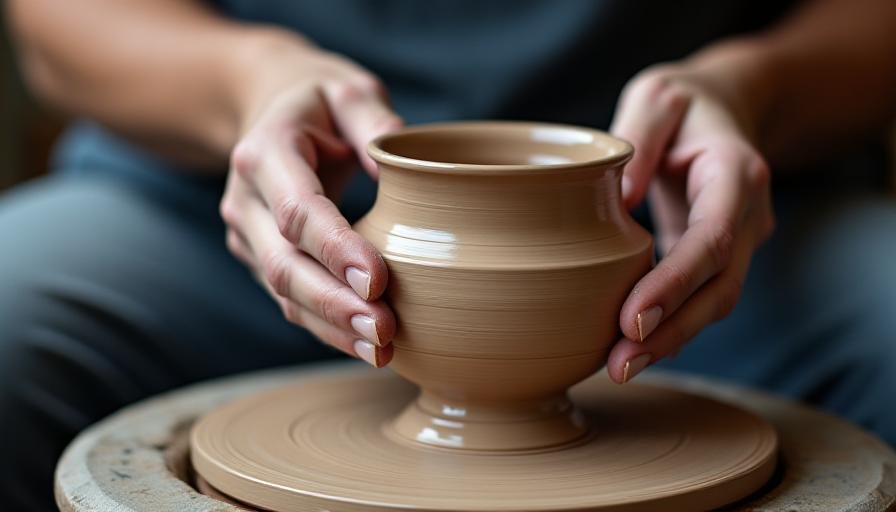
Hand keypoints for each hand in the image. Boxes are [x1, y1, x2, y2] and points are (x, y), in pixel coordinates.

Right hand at [220, 35, 400, 366]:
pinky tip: (366, 346)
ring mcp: (247, 235)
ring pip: (284, 293)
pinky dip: (327, 327)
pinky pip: (291, 300)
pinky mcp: (261, 258)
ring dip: (332, 327)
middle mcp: (246, 200)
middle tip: (385, 332)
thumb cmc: (319, 104)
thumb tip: (407, 167)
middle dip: (334, 304)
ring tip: (382, 351)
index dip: (336, 248)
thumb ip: (374, 119)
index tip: (378, 281)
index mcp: (265, 151)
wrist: (269, 114)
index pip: (298, 210)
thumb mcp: (348, 91)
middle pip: (284, 264)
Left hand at [607, 63, 774, 382]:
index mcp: (736, 172)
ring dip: (669, 340)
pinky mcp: (719, 256)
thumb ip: (638, 136)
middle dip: (671, 332)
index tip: (632, 320)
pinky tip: (631, 349)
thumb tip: (619, 199)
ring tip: (619, 368)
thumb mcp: (656, 97)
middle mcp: (747, 214)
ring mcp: (739, 240)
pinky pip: (700, 298)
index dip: (675, 284)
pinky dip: (669, 327)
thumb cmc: (683, 102)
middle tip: (620, 366)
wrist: (721, 110)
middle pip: (719, 288)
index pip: (710, 240)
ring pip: (714, 303)